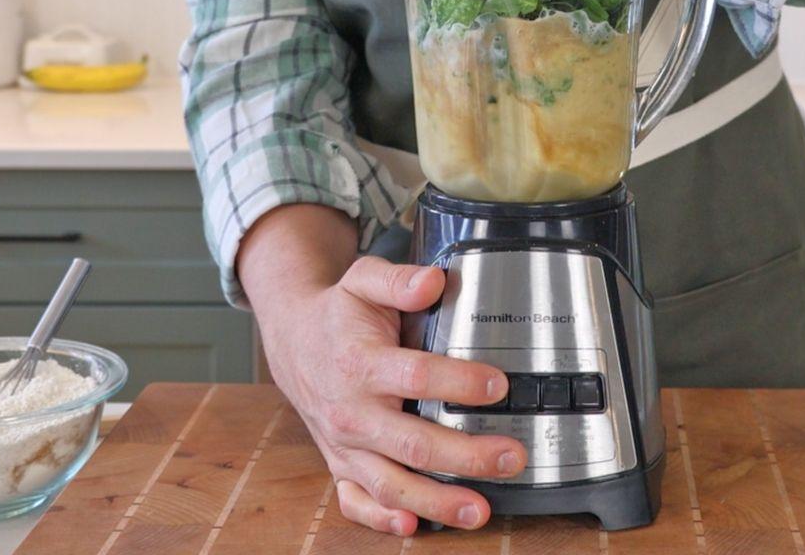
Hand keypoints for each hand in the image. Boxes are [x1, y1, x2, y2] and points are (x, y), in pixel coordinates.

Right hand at [239, 207, 525, 535]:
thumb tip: (434, 281)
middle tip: (511, 456)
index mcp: (360, 363)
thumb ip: (399, 280)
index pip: (416, 378)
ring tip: (481, 509)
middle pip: (413, 443)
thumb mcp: (364, 280)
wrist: (293, 342)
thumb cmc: (338, 313)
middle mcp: (352, 411)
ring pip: (390, 483)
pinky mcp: (340, 464)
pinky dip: (381, 518)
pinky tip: (415, 525)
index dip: (459, 383)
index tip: (498, 386)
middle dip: (466, 456)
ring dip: (437, 501)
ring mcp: (345, 444)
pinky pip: (356, 501)